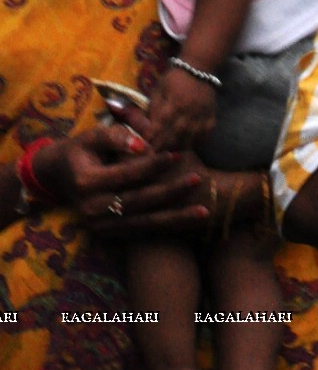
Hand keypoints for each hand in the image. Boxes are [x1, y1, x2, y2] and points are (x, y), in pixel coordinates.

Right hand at [32, 123, 211, 238]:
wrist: (61, 175)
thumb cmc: (82, 148)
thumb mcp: (92, 135)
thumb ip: (116, 135)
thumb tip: (143, 144)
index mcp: (86, 183)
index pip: (128, 174)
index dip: (154, 164)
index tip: (178, 154)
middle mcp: (92, 210)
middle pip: (139, 201)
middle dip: (171, 192)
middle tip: (199, 179)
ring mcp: (99, 226)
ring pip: (144, 222)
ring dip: (176, 218)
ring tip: (205, 211)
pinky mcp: (108, 234)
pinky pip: (142, 232)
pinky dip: (167, 228)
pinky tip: (190, 223)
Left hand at [147, 62, 217, 149]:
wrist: (199, 67)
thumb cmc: (175, 78)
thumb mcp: (160, 88)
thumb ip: (153, 106)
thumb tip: (145, 125)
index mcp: (174, 100)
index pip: (161, 122)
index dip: (153, 134)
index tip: (146, 143)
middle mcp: (189, 108)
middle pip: (176, 132)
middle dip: (165, 145)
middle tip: (156, 153)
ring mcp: (202, 113)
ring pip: (192, 136)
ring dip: (180, 146)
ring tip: (171, 153)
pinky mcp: (211, 114)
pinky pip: (206, 132)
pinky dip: (199, 141)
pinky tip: (191, 145)